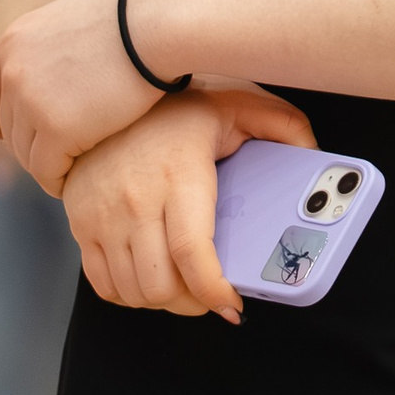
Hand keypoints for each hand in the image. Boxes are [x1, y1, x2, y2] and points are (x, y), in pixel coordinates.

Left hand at [0, 0, 162, 194]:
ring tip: (72, 166)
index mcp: (14, 40)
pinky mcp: (56, 129)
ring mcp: (31, 100)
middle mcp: (13, 71)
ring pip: (25, 154)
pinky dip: (58, 180)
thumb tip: (52, 67)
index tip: (6, 132)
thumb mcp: (72, 20)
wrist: (158, 22)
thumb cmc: (133, 17)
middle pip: (7, 129)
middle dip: (30, 144)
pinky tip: (75, 179)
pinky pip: (47, 171)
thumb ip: (49, 46)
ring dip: (47, 164)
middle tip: (60, 151)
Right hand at [63, 83, 315, 321]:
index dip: (214, 291)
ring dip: (164, 303)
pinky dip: (129, 296)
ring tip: (186, 290)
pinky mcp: (80, 224)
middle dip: (194, 304)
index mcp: (180, 176)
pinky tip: (150, 281)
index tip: (232, 304)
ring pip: (134, 291)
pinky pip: (103, 284)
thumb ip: (282, 126)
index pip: (193, 253)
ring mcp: (102, 216)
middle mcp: (136, 200)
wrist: (103, 90)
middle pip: (162, 285)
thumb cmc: (173, 106)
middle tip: (213, 296)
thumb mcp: (236, 104)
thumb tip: (314, 154)